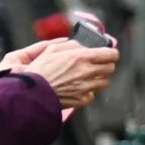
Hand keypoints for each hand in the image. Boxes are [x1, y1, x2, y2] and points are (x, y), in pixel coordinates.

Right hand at [3, 39, 117, 110]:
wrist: (32, 92)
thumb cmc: (40, 69)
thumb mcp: (52, 49)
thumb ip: (72, 45)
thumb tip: (84, 46)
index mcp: (81, 57)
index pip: (110, 54)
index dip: (112, 53)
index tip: (110, 53)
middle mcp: (87, 72)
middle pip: (110, 68)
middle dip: (106, 65)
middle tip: (98, 64)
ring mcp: (86, 87)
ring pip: (104, 82)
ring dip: (98, 78)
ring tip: (86, 77)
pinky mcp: (81, 99)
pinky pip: (92, 95)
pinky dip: (88, 92)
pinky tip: (78, 88)